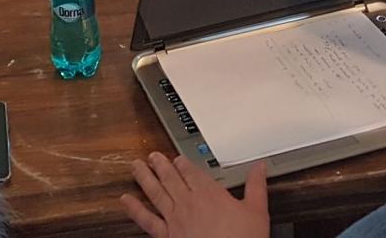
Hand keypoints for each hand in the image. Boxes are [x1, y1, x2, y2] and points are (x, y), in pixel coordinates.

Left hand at [120, 153, 268, 237]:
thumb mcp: (256, 211)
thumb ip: (256, 186)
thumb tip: (260, 168)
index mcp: (209, 193)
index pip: (192, 171)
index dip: (182, 162)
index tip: (177, 157)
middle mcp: (188, 202)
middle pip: (171, 177)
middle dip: (160, 165)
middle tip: (152, 156)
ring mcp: (175, 218)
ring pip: (156, 192)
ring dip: (144, 178)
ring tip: (136, 166)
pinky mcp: (166, 235)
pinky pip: (146, 220)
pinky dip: (134, 209)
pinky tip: (125, 200)